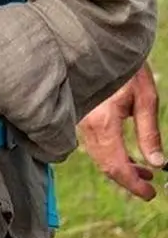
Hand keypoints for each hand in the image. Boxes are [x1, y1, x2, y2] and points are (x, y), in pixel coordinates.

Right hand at [78, 63, 163, 200]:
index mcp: (103, 122)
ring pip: (98, 155)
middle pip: (104, 164)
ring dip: (121, 167)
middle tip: (150, 188)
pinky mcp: (81, 115)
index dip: (133, 184)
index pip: (116, 165)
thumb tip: (158, 164)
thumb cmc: (126, 69)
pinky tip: (129, 155)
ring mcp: (80, 120)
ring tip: (145, 171)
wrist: (98, 44)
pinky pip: (94, 144)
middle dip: (128, 179)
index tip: (151, 193)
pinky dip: (111, 155)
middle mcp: (86, 124)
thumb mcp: (146, 99)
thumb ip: (149, 134)